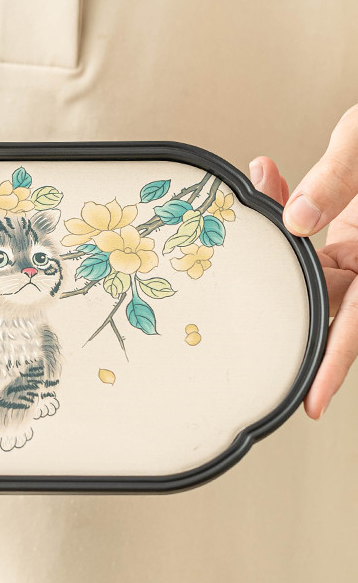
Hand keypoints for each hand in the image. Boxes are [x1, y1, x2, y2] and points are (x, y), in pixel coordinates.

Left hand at [250, 104, 357, 419]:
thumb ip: (337, 180)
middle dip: (283, 296)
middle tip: (237, 316)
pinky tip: (266, 179)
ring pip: (311, 262)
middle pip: (327, 298)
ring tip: (253, 201)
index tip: (312, 402)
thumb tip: (295, 220)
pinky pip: (312, 232)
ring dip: (277, 236)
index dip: (335, 365)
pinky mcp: (353, 226)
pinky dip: (287, 208)